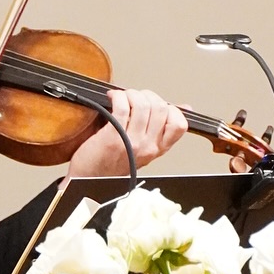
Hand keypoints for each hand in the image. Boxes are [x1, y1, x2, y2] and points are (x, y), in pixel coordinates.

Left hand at [66, 88, 188, 178]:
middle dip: (147, 95)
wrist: (88, 179)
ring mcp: (132, 143)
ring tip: (123, 97)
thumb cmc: (112, 163)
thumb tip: (184, 107)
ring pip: (143, 105)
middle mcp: (148, 147)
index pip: (180, 124)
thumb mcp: (144, 147)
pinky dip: (118, 96)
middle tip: (135, 96)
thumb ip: (161, 129)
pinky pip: (122, 107)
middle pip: (161, 108)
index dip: (170, 108)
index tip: (156, 104)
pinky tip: (113, 98)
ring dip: (131, 94)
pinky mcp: (114, 137)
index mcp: (158, 149)